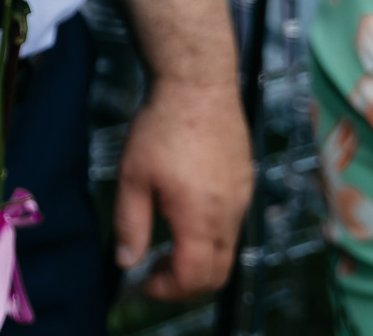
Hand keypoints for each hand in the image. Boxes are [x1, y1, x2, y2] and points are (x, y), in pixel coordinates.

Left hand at [114, 77, 252, 301]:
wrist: (198, 82)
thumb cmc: (163, 125)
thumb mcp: (133, 176)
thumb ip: (130, 225)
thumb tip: (127, 262)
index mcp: (201, 217)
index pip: (193, 277)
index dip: (167, 291)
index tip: (143, 284)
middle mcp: (229, 213)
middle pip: (217, 274)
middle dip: (186, 286)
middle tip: (155, 275)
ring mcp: (242, 198)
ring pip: (227, 251)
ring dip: (199, 262)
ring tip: (166, 248)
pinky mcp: (245, 183)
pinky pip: (233, 226)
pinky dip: (210, 238)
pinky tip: (184, 218)